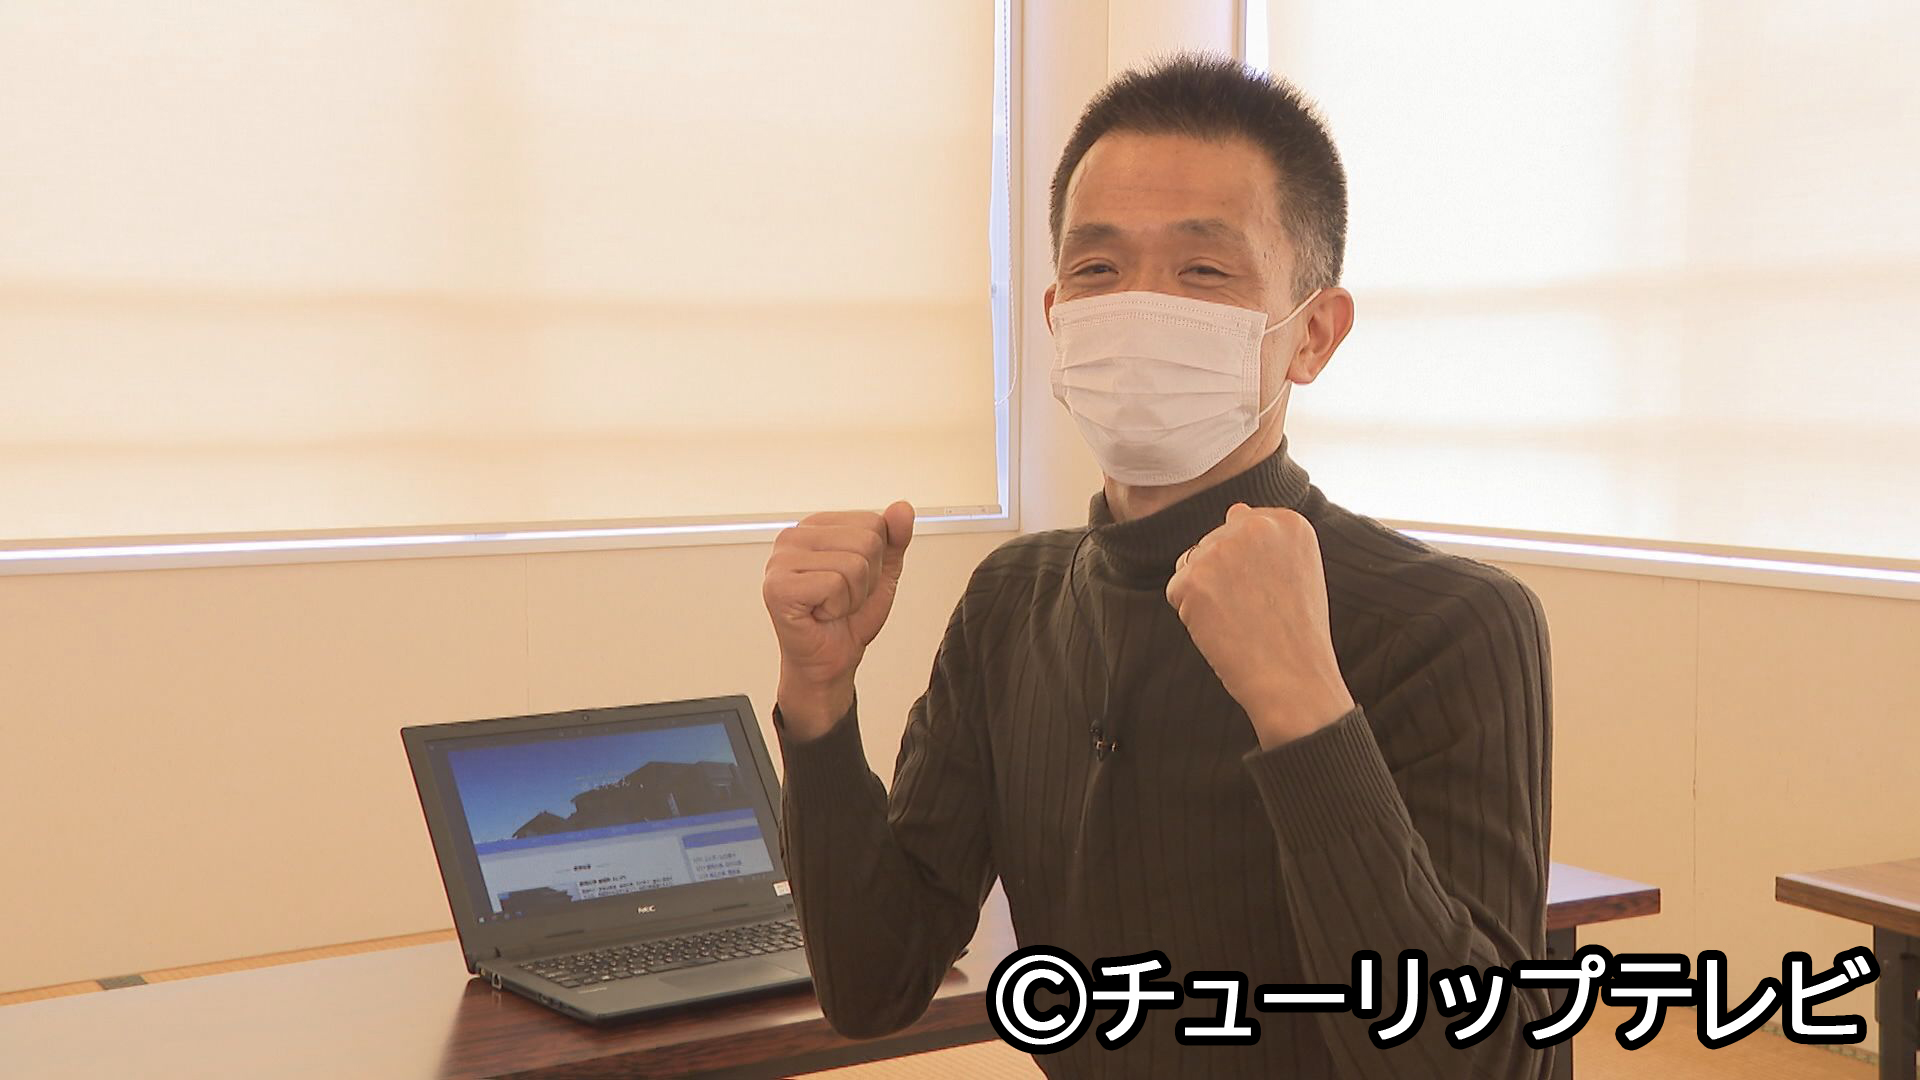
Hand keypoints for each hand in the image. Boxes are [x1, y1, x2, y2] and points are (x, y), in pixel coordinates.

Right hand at [763, 501, 914, 738]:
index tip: (853, 580)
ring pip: (853, 564)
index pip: (873, 522)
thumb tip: (902, 509)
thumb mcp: (883, 573)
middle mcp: (793, 537)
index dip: (876, 560)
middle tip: (842, 597)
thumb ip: (894, 539)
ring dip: (852, 596)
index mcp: (815, 526)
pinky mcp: (778, 587)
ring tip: (831, 606)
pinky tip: (819, 614)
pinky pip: (834, 585)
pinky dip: (837, 607)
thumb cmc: (848, 618)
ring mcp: (781, 561)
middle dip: (866, 579)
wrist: (831, 659)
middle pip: (866, 541)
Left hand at [1165, 503, 1354, 747]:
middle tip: (1256, 611)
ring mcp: (1221, 549)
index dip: (1250, 567)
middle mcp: (1254, 525)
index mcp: (1287, 521)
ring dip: (1205, 594)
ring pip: (1191, 566)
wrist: (1294, 678)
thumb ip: (1267, 537)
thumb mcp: (1298, 571)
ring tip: (1241, 620)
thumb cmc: (1297, 633)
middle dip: (1224, 579)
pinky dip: (1191, 615)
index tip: (1271, 592)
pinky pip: (1176, 591)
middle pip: (1213, 545)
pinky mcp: (1192, 578)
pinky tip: (1222, 629)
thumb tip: (1234, 508)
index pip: (1242, 526)